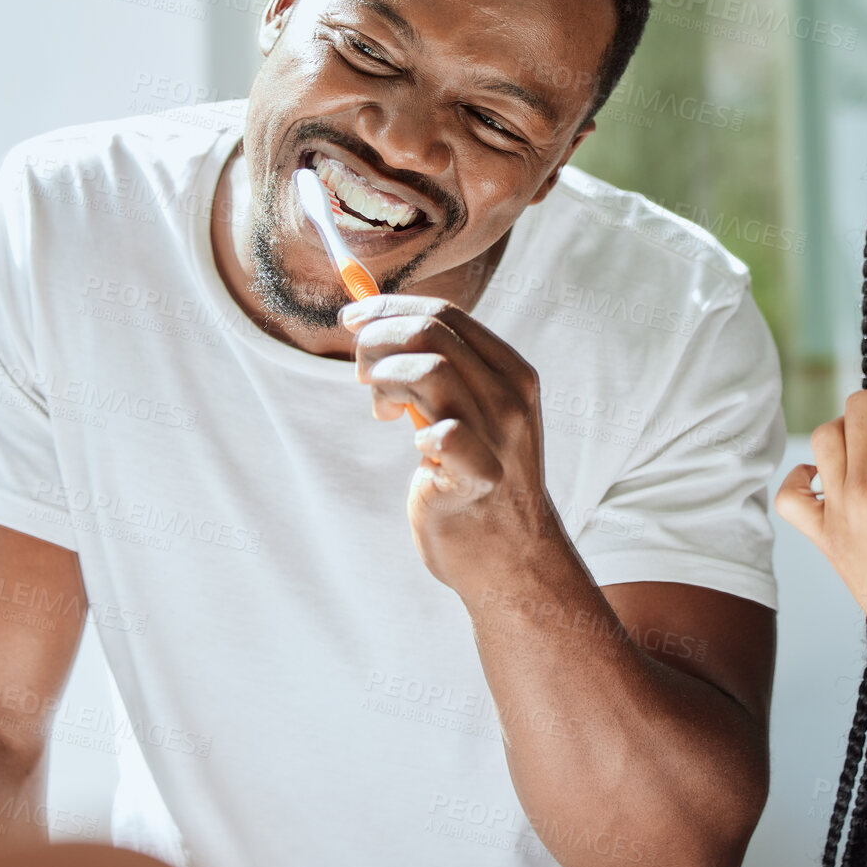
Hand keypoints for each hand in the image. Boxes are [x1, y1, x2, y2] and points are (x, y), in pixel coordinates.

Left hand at [339, 295, 564, 594]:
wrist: (512, 557)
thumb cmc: (477, 480)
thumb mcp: (474, 411)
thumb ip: (443, 370)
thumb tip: (378, 322)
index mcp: (513, 373)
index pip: (447, 315)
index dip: (390, 309)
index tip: (354, 318)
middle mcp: (511, 398)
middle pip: (432, 333)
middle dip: (377, 341)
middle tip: (359, 371)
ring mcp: (498, 437)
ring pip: (428, 370)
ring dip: (384, 380)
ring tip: (381, 409)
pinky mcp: (478, 477)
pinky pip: (444, 434)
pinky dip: (417, 431)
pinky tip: (415, 447)